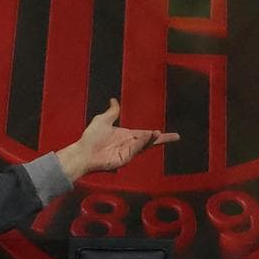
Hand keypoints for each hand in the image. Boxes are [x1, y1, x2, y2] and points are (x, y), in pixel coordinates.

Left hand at [56, 98, 179, 181]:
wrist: (83, 151)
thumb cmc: (90, 138)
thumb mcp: (103, 120)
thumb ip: (112, 111)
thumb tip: (113, 99)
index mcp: (127, 136)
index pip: (145, 134)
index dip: (156, 134)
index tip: (165, 133)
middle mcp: (129, 144)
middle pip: (149, 141)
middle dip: (161, 139)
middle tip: (176, 137)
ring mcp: (128, 152)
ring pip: (143, 145)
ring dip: (151, 139)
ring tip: (158, 133)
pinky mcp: (124, 158)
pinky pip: (135, 149)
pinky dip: (142, 143)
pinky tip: (148, 137)